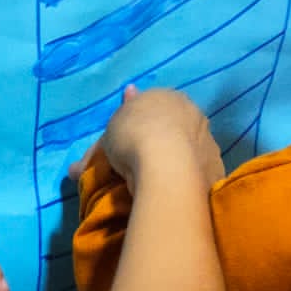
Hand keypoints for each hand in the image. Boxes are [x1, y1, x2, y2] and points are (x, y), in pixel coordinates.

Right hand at [69, 85, 223, 192]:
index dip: (133, 125)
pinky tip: (175, 193)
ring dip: (175, 162)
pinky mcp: (216, 166)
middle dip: (156, 143)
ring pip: (186, 150)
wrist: (169, 166)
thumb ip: (93, 154)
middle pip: (170, 129)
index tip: (122, 145)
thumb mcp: (105, 143)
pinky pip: (197, 172)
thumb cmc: (134, 140)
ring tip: (156, 185)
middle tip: (138, 167)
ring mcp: (208, 139)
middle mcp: (192, 113)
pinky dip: (186, 179)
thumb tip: (73, 171)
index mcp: (166, 97)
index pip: (148, 108)